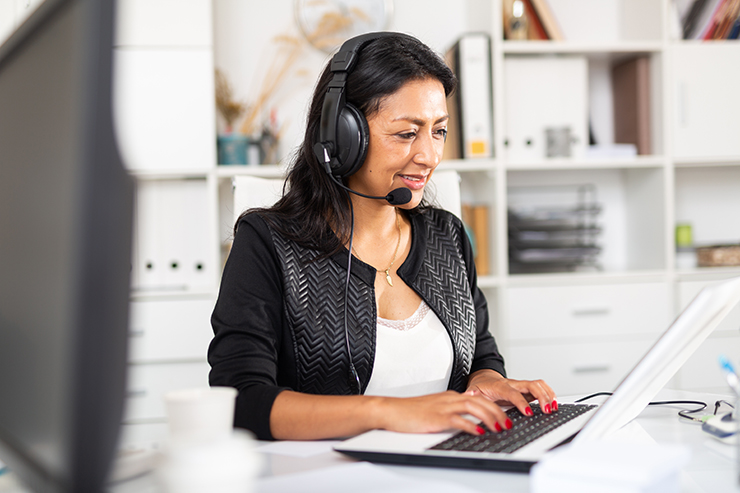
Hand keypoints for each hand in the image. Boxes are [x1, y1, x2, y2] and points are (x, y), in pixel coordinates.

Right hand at [374, 391, 513, 435]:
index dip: (494, 407)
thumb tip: (469, 409)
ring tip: (500, 427)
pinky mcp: (436, 417)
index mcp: (450, 397)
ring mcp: (443, 407)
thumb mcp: (435, 406)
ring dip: (489, 417)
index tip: (505, 416)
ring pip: (473, 407)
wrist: (392, 410)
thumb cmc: (411, 411)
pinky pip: (457, 420)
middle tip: (508, 423)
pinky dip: (470, 425)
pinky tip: (479, 432)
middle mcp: (449, 399)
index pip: (478, 398)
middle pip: (480, 401)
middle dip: (498, 412)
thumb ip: (453, 407)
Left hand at [466, 370, 557, 415]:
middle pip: (531, 385)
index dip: (521, 402)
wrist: (484, 379)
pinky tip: (554, 404)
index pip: (513, 393)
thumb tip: (469, 395)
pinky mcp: (526, 388)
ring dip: (548, 395)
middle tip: (547, 410)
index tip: (528, 412)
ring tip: (554, 408)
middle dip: (542, 397)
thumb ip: (472, 394)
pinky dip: (549, 394)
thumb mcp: (473, 391)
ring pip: (538, 384)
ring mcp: (521, 385)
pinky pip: (541, 388)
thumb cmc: (480, 386)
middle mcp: (513, 384)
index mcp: (500, 386)